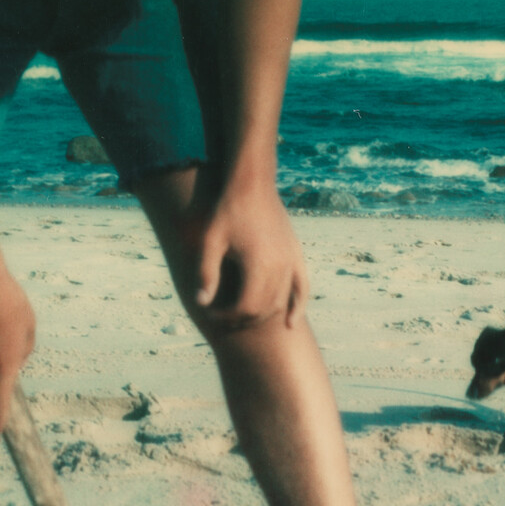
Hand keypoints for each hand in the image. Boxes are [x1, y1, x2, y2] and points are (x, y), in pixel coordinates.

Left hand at [194, 180, 308, 330]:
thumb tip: (202, 302)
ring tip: (241, 314)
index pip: (245, 307)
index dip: (226, 316)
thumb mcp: (210, 240)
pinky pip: (303, 289)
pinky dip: (297, 307)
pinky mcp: (297, 255)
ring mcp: (292, 261)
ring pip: (280, 303)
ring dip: (261, 315)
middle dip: (241, 318)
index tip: (210, 312)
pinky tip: (289, 323)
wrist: (252, 182)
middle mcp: (280, 266)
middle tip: (221, 315)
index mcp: (259, 264)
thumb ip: (206, 273)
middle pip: (263, 309)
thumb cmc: (227, 210)